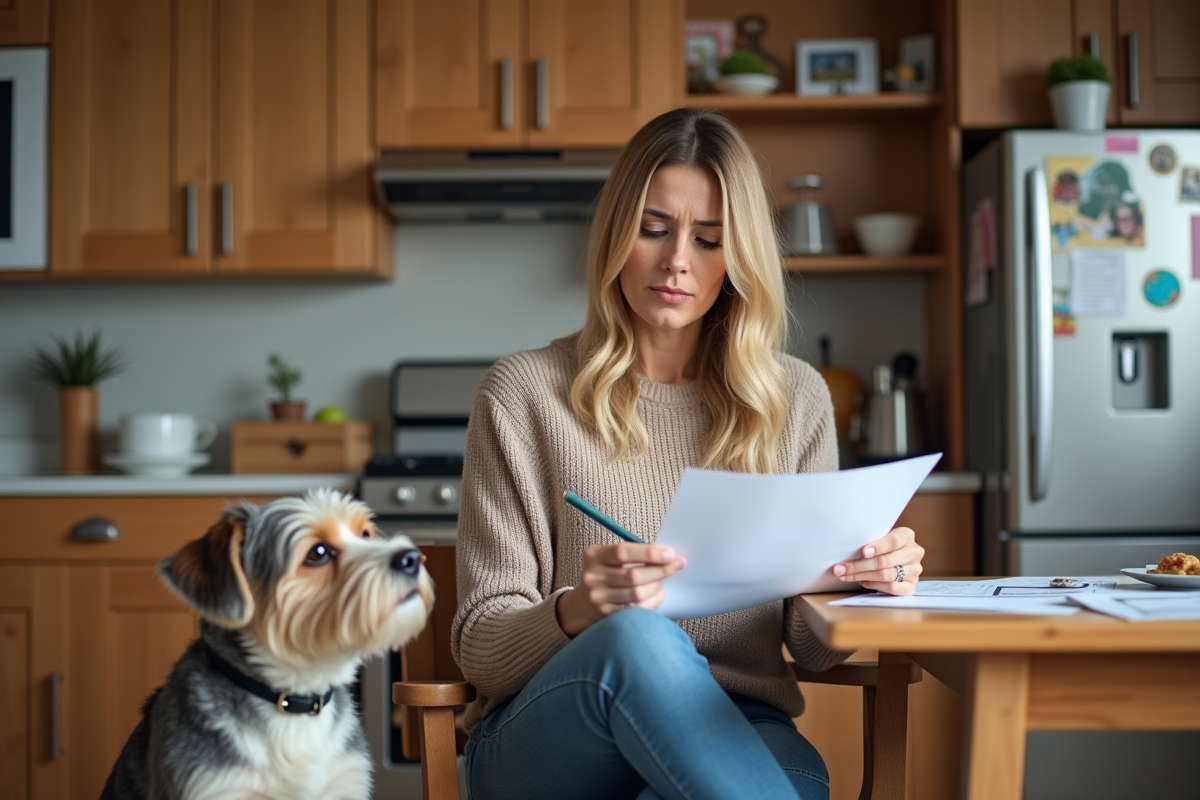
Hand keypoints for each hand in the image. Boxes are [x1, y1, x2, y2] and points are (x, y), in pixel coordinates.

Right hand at [556, 543, 685, 636]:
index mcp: (594, 555)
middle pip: (634, 576)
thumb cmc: (606, 574)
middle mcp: (593, 577)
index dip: (649, 553)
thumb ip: (634, 554)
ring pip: (638, 594)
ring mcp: (598, 598)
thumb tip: (669, 556)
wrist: (584, 603)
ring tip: (662, 582)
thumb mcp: (610, 558)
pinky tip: (656, 595)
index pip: (623, 552)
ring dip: (657, 587)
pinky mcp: (606, 615)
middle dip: (660, 570)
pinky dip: (652, 601)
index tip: (669, 554)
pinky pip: (637, 609)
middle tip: (675, 566)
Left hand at [832, 527, 923, 595]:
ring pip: (885, 575)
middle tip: (840, 568)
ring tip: (845, 576)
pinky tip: (862, 582)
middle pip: (885, 561)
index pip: (893, 541)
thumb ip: (870, 542)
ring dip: (861, 576)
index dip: (877, 547)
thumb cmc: (882, 546)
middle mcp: (914, 552)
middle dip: (859, 566)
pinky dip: (875, 585)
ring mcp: (914, 570)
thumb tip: (845, 551)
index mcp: (906, 536)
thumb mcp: (879, 538)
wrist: (895, 558)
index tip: (863, 552)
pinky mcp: (911, 586)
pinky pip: (892, 588)